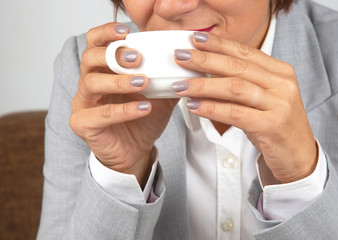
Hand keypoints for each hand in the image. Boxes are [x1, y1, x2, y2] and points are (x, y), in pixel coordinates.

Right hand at [70, 23, 177, 185]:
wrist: (136, 152)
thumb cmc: (143, 120)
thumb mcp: (159, 96)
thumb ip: (167, 79)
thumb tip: (187, 63)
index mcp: (104, 71)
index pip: (96, 43)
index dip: (107, 33)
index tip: (127, 31)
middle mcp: (89, 83)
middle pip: (89, 58)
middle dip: (113, 54)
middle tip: (137, 57)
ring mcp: (83, 104)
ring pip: (91, 82)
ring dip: (119, 80)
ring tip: (143, 82)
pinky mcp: (83, 124)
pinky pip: (101, 114)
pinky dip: (124, 109)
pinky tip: (144, 108)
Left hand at [173, 32, 317, 183]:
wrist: (298, 154)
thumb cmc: (275, 123)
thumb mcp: (264, 97)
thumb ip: (244, 82)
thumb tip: (206, 70)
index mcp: (281, 72)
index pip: (245, 52)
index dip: (219, 44)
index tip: (195, 38)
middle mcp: (282, 84)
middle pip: (237, 67)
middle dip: (206, 60)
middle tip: (181, 56)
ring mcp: (279, 105)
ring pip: (234, 88)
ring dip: (203, 85)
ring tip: (180, 85)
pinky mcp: (271, 126)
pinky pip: (234, 113)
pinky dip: (211, 108)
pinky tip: (194, 106)